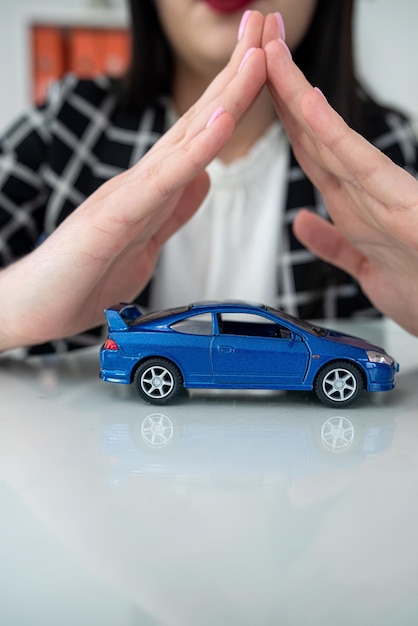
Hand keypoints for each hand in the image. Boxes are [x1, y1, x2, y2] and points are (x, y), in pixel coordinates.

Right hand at [0, 13, 268, 349]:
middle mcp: (143, 180)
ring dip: (225, 96)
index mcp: (154, 188)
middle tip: (266, 23)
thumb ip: (173, 210)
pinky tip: (221, 121)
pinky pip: (163, 180)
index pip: (202, 134)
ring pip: (186, 140)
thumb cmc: (82, 278)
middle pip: (199, 121)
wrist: (34, 308)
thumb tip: (202, 181)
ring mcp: (129, 193)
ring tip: (256, 53)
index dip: (235, 95)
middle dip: (237, 72)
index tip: (264, 58)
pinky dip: (195, 151)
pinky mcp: (115, 216)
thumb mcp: (145, 243)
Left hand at [264, 37, 417, 334]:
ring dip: (294, 92)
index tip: (254, 82)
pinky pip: (358, 163)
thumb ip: (331, 242)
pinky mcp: (400, 204)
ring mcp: (381, 194)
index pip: (307, 147)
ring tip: (271, 47)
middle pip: (309, 130)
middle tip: (256, 35)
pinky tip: (308, 102)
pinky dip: (331, 132)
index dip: (280, 113)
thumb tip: (301, 220)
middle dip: (279, 84)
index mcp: (351, 204)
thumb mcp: (363, 268)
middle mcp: (362, 192)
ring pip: (326, 135)